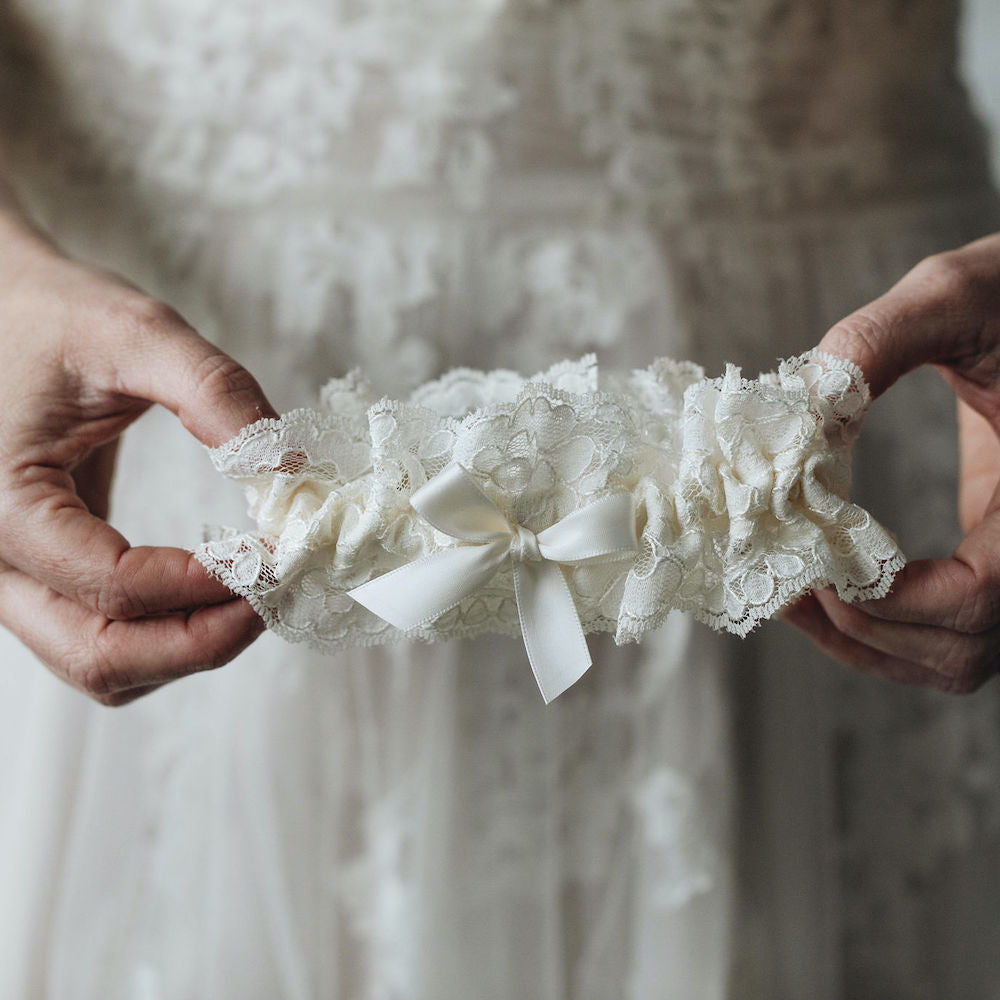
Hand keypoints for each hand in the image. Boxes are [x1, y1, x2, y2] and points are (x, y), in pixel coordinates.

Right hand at [0, 215, 276, 704]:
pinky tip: (218, 589)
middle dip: (204, 639)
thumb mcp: (137, 332)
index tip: (281, 555)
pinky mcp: (43, 573)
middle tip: (279, 595)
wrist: (0, 308)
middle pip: (101, 656)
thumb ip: (217, 394)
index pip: (117, 586)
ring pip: (101, 663)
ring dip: (187, 647)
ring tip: (256, 592)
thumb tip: (291, 474)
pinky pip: (102, 636)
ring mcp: (12, 576)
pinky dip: (166, 633)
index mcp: (4, 503)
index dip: (211, 582)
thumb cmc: (53, 315)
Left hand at [783, 231, 999, 693]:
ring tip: (792, 595)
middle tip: (786, 585)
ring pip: (954, 659)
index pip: (977, 598)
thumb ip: (880, 340)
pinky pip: (948, 630)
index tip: (812, 566)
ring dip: (867, 641)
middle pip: (961, 651)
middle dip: (863, 628)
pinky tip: (826, 587)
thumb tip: (807, 404)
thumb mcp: (958, 295)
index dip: (888, 599)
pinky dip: (885, 629)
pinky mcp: (996, 557)